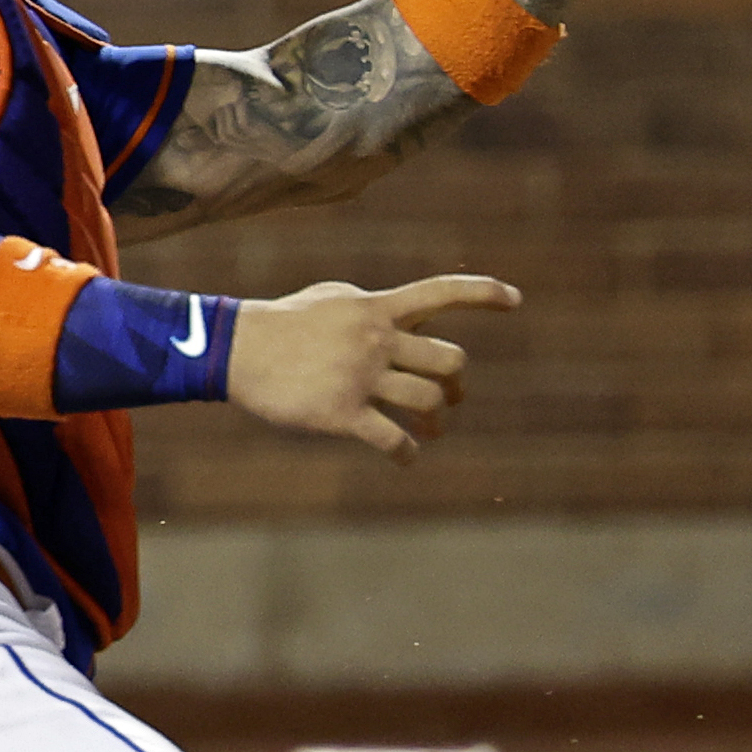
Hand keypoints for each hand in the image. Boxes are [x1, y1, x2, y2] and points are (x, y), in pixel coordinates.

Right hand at [226, 275, 518, 464]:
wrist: (235, 349)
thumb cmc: (283, 322)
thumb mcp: (333, 299)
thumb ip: (376, 307)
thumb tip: (413, 313)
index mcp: (377, 309)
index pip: (442, 293)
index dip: (484, 294)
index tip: (516, 300)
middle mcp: (376, 341)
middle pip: (450, 361)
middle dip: (458, 384)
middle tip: (451, 398)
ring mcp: (361, 378)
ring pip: (428, 401)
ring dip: (437, 420)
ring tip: (431, 429)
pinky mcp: (341, 413)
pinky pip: (392, 439)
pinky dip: (407, 453)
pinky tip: (406, 458)